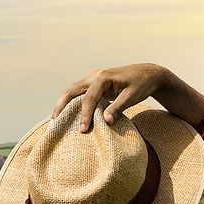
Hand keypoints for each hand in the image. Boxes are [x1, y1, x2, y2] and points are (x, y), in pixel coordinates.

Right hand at [52, 63, 168, 131]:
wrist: (148, 74)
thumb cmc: (142, 84)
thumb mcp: (132, 96)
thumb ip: (118, 108)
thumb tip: (105, 121)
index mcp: (103, 77)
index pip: (89, 97)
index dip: (85, 114)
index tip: (83, 129)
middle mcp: (94, 76)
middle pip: (71, 91)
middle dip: (61, 105)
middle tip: (55, 121)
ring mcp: (93, 80)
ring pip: (72, 91)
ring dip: (63, 104)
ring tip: (56, 120)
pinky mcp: (95, 85)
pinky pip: (79, 94)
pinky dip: (71, 104)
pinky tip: (68, 115)